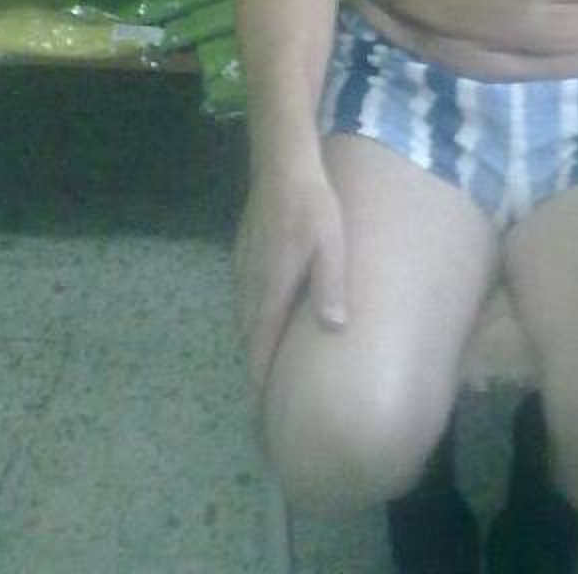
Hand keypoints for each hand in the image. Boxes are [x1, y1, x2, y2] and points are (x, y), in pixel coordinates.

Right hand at [234, 160, 347, 398]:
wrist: (282, 165)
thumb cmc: (313, 206)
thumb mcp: (332, 245)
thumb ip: (330, 287)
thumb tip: (334, 329)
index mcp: (271, 291)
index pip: (261, 348)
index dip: (261, 382)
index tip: (263, 413)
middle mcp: (251, 286)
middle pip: (250, 338)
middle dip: (258, 367)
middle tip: (270, 396)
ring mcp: (244, 268)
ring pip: (245, 317)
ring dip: (255, 341)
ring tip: (268, 362)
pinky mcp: (244, 252)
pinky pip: (245, 296)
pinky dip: (253, 315)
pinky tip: (267, 314)